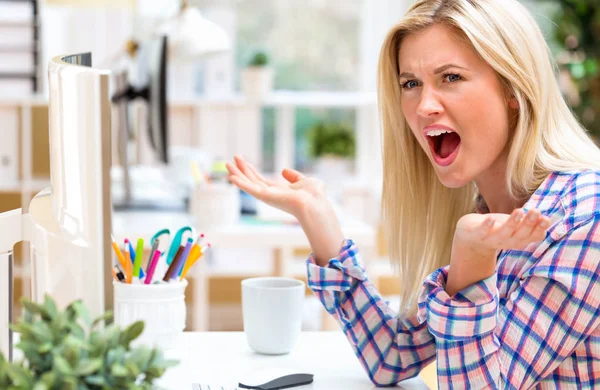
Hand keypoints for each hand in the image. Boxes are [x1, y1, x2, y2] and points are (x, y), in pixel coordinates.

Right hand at [225, 156, 344, 264]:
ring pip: (248, 183)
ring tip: (227, 164)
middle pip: (251, 180)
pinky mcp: (265, 197)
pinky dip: (240, 183)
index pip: (261, 180)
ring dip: (237, 174)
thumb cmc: (314, 196)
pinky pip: (250, 189)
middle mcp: (270, 194)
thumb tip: (283, 171)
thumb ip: (294, 177)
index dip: (251, 170)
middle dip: (241, 170)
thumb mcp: (304, 180)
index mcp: (278, 191)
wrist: (316, 203)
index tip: (243, 161)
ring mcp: (267, 196)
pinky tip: (231, 177)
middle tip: (231, 159)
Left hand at [446, 208, 549, 295]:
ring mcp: (491, 239)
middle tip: (535, 210)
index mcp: (519, 239)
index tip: (545, 219)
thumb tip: (545, 218)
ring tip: (519, 211)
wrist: (470, 238)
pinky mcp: (476, 235)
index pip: (533, 236)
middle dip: (528, 223)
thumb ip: (530, 224)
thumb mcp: (515, 227)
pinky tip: (491, 218)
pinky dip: (486, 226)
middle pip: (520, 234)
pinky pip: (482, 232)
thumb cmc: (497, 229)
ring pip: (503, 233)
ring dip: (512, 223)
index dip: (540, 229)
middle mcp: (507, 242)